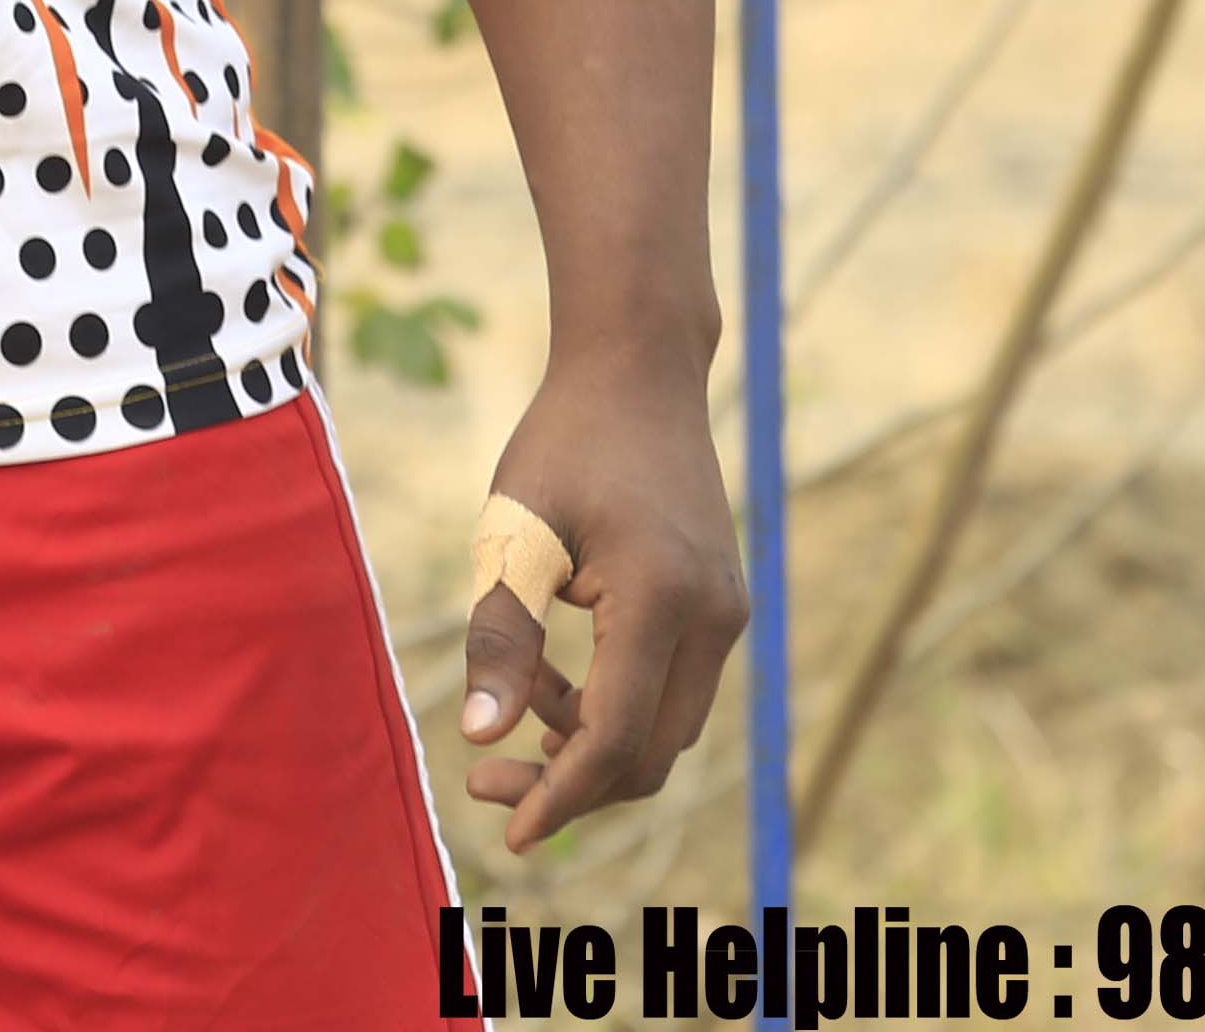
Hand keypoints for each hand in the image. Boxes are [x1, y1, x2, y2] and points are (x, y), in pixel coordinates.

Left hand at [458, 344, 746, 859]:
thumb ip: (501, 637)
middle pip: (650, 751)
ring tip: (510, 714)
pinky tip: (551, 682)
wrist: (638, 370)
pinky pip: (671, 687)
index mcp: (663, 601)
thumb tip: (478, 739)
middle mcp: (713, 618)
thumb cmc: (565, 443)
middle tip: (488, 783)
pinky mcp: (719, 603)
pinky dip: (613, 705)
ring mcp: (726, 612)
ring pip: (666, 727)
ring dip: (591, 743)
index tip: (509, 833)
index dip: (562, 794)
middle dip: (572, 783)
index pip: (616, 738)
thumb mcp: (513, 534)